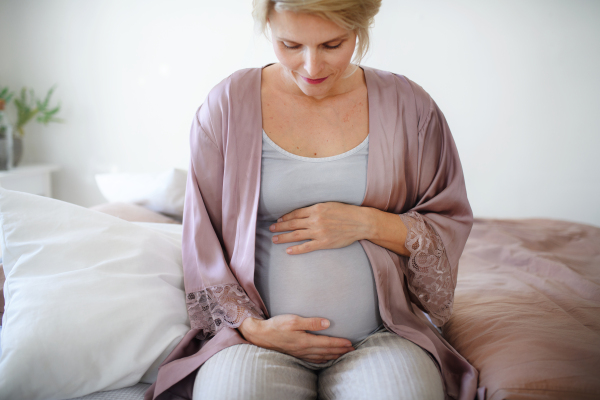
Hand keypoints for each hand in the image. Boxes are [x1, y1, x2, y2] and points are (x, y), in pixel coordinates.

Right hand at [237, 315, 354, 362]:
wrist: (260, 335)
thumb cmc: (276, 325)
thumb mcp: (293, 320)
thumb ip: (311, 322)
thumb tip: (328, 324)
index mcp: (306, 340)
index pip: (327, 343)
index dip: (340, 343)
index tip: (350, 343)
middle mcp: (304, 349)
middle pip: (326, 351)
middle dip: (340, 351)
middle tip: (352, 350)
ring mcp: (300, 353)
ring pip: (321, 356)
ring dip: (333, 356)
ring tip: (342, 354)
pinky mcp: (295, 354)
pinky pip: (313, 359)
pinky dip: (322, 360)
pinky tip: (325, 359)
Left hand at [269, 202, 369, 254]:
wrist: (360, 222)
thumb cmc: (346, 212)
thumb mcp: (329, 205)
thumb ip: (316, 209)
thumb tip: (303, 213)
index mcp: (316, 209)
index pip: (296, 213)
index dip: (286, 217)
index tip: (279, 220)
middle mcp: (315, 220)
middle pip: (292, 224)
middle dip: (280, 227)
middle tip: (271, 229)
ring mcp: (318, 232)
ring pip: (296, 235)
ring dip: (283, 237)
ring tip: (275, 239)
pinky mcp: (324, 243)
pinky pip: (306, 247)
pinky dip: (296, 249)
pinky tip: (288, 251)